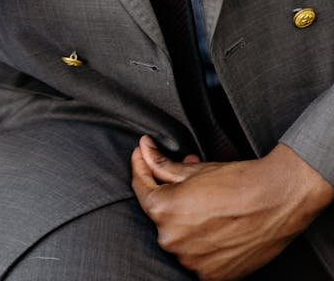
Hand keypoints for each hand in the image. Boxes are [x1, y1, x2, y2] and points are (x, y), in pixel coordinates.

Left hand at [131, 134, 333, 279]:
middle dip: (170, 195)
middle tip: (187, 177)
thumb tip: (145, 150)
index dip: (140, 168)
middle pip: (161, 215)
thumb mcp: (195, 169)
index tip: (143, 154)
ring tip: (208, 201)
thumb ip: (162, 164)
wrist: (277, 201)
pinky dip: (202, 242)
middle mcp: (174, 241)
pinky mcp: (214, 276)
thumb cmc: (238, 182)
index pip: (141, 189)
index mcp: (165, 211)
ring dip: (187, 220)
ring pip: (180, 238)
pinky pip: (198, 258)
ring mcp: (193, 262)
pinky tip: (216, 223)